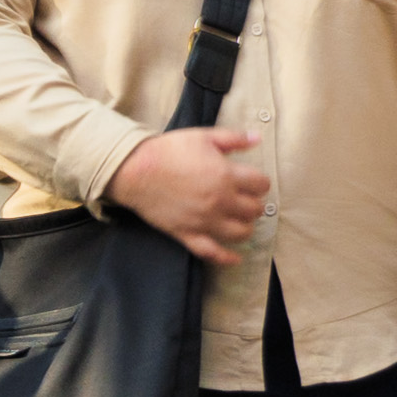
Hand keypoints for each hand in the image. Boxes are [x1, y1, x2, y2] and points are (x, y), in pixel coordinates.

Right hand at [110, 126, 269, 265]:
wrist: (136, 170)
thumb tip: (258, 139)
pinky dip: (227, 258)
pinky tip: (236, 259)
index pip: (261, 185)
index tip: (253, 182)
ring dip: (245, 227)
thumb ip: (234, 138)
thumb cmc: (169, 150)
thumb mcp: (204, 137)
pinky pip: (213, 253)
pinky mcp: (188, 234)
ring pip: (240, 233)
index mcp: (226, 176)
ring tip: (240, 220)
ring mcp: (205, 221)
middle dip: (254, 204)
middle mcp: (220, 201)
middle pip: (254, 210)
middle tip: (246, 199)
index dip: (260, 183)